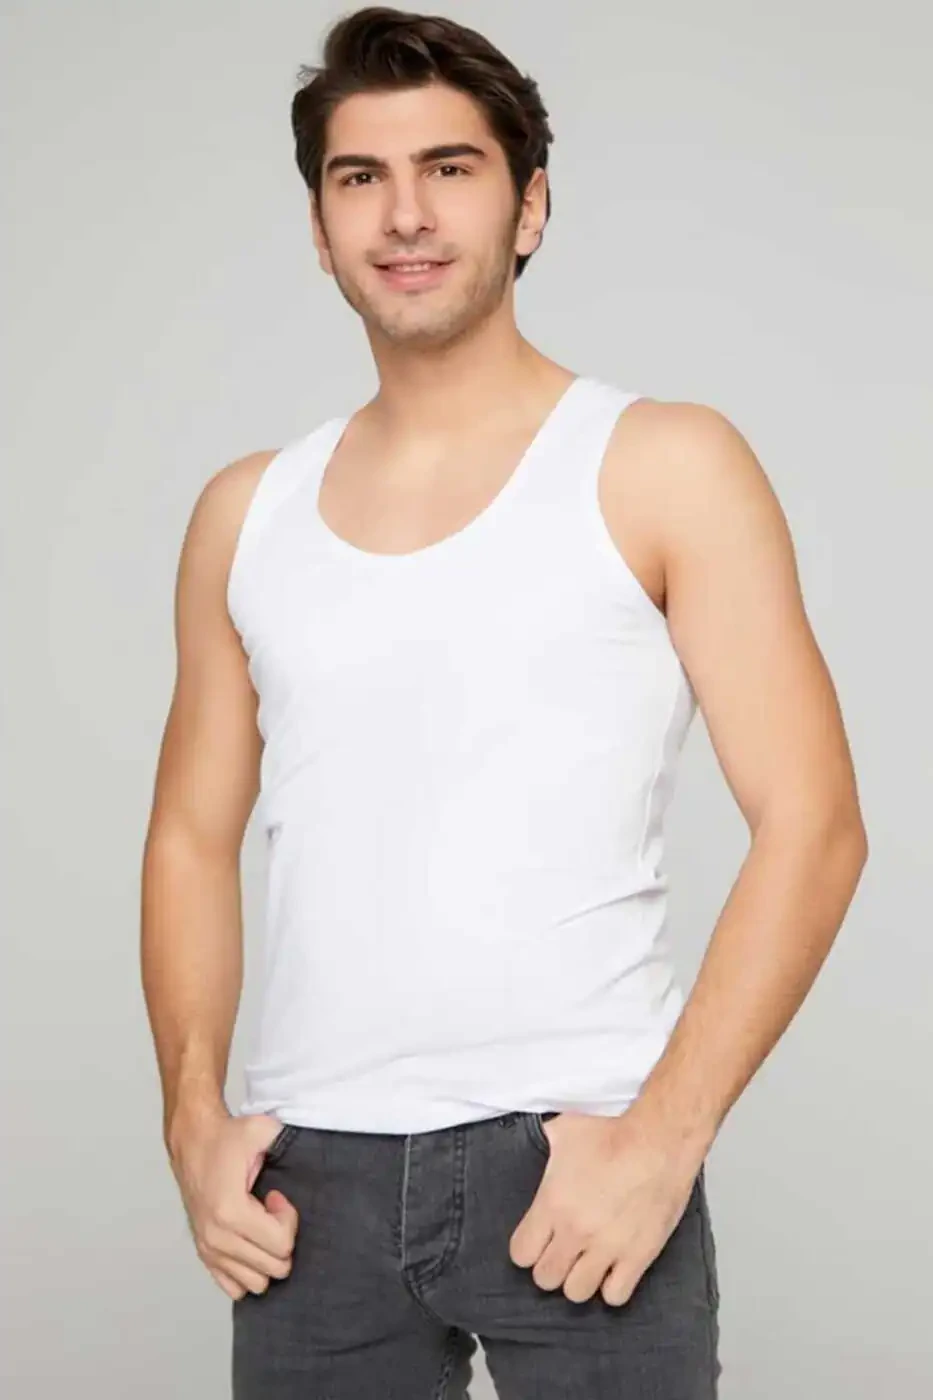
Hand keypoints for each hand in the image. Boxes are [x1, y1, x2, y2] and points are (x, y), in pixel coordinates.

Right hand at [169, 1110, 298, 1300]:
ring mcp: (209, 1250)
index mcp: (231, 1212)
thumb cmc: (226, 1138)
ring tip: (261, 1226)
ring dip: (267, 1257)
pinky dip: (248, 1271)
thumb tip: (310, 1152)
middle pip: (273, 1268)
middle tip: (271, 1212)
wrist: (193, 1140)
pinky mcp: (204, 1254)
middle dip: (282, 1239)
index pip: (281, 1245)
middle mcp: (217, 1238)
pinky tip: (250, 1243)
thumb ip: (288, 1141)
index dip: (289, 1219)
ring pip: (256, 1284)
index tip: (277, 1197)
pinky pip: (234, 1286)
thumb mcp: (261, 1130)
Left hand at [508, 1109, 704, 1305]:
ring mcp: (608, 1247)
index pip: (521, 1254)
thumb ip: (545, 1143)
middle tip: (563, 1251)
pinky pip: (615, 1296)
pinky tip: (614, 1268)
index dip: (527, 1248)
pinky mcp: (638, 1256)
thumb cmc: (614, 1131)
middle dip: (551, 1266)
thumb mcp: (565, 1129)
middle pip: (546, 1278)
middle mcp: (576, 1231)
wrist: (659, 1140)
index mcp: (552, 1203)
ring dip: (579, 1279)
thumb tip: (539, 1136)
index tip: (538, 1240)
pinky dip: (612, 1287)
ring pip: (577, 1293)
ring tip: (587, 1262)